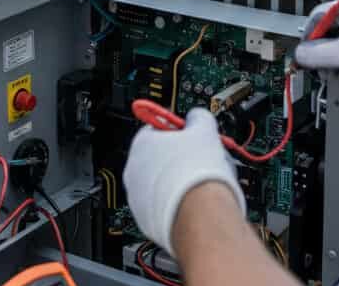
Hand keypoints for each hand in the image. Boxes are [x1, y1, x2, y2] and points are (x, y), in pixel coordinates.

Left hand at [123, 109, 245, 255]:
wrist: (202, 217)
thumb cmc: (199, 175)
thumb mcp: (205, 129)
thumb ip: (198, 117)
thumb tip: (198, 117)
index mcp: (142, 143)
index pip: (158, 128)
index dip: (178, 131)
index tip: (190, 135)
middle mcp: (133, 170)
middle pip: (158, 157)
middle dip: (178, 158)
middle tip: (199, 160)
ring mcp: (138, 198)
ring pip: (160, 183)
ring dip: (176, 182)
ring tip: (200, 184)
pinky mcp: (147, 221)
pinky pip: (162, 206)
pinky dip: (175, 204)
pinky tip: (193, 203)